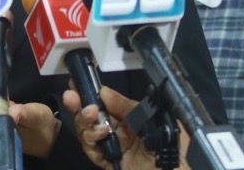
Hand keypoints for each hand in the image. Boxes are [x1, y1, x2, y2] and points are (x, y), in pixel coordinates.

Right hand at [62, 86, 190, 169]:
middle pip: (91, 117)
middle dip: (79, 105)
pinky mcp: (109, 163)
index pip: (105, 103)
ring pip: (87, 132)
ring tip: (91, 114)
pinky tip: (101, 132)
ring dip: (84, 121)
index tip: (77, 83)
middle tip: (71, 96)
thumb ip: (127, 106)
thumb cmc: (173, 143)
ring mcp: (113, 148)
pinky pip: (93, 151)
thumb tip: (102, 91)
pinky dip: (92, 140)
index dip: (90, 93)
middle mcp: (119, 131)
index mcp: (130, 118)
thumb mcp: (152, 118)